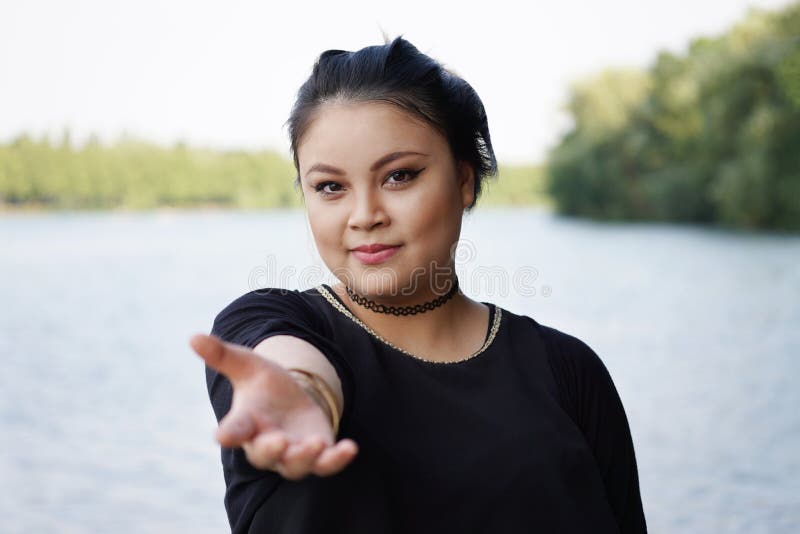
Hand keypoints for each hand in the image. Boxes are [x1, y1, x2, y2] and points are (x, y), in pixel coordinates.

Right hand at [190, 333, 357, 479]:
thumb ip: (223, 354)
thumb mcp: (247, 364)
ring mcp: (292, 452)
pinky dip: (337, 460)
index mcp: (246, 422)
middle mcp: (266, 443)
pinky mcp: (318, 454)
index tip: (222, 436)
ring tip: (317, 444)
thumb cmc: (264, 385)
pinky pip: (327, 464)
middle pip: (265, 455)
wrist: (293, 399)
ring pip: (295, 465)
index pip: (233, 431)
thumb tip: (193, 337)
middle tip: (279, 441)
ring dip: (306, 457)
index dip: (228, 434)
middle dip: (272, 449)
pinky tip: (351, 448)